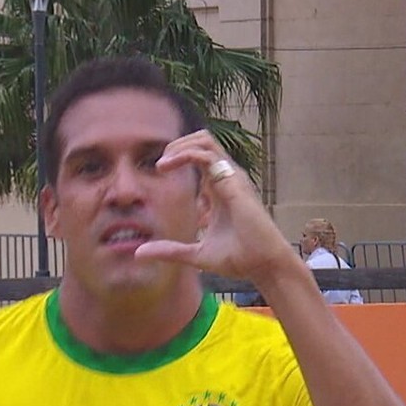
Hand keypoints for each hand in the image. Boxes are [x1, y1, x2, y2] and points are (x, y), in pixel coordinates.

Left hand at [134, 130, 299, 280]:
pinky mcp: (233, 181)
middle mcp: (225, 178)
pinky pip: (207, 154)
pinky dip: (185, 154)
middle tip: (158, 163)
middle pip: (201, 141)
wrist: (264, 264)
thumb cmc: (240, 258)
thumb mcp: (196, 254)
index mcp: (218, 189)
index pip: (198, 157)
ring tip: (162, 162)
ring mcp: (231, 177)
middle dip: (176, 145)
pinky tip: (167, 166)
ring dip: (179, 145)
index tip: (157, 172)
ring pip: (204, 140)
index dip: (176, 157)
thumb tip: (140, 253)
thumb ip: (170, 250)